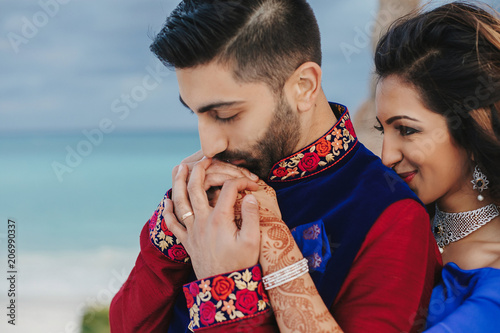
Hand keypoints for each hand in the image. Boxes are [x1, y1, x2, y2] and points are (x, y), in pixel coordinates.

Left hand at [164, 158, 260, 278]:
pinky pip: (172, 224)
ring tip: (180, 168)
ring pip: (180, 201)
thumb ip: (252, 216)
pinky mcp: (186, 242)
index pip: (228, 189)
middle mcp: (202, 221)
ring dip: (178, 182)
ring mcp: (191, 231)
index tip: (251, 184)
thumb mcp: (253, 241)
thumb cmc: (241, 265)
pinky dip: (167, 211)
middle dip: (200, 170)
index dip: (240, 182)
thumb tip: (249, 196)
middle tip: (205, 159)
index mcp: (220, 219)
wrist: (224, 289)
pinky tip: (166, 201)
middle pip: (196, 188)